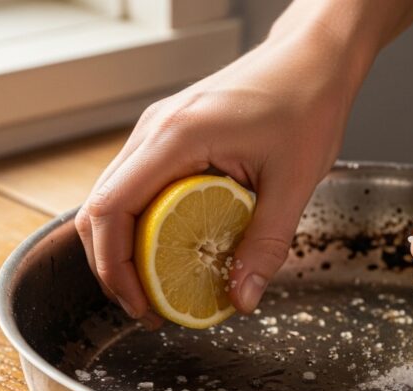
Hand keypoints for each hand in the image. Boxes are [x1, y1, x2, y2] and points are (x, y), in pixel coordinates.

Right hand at [75, 30, 369, 323]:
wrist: (312, 59)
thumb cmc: (307, 104)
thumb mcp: (294, 183)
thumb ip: (266, 244)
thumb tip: (241, 298)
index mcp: (176, 136)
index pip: (111, 207)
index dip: (113, 266)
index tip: (140, 305)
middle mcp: (154, 129)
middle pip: (100, 208)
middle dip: (113, 267)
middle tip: (148, 310)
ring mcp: (157, 130)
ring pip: (113, 198)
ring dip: (125, 248)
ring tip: (157, 289)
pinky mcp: (169, 135)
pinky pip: (138, 186)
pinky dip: (143, 225)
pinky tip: (170, 252)